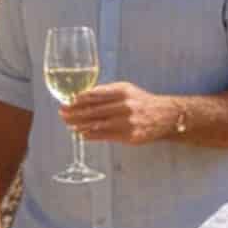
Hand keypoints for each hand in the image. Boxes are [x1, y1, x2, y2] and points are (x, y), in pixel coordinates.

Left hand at [61, 82, 179, 145]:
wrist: (165, 116)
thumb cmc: (141, 102)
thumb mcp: (127, 90)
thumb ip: (107, 92)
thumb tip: (84, 96)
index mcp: (123, 91)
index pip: (96, 94)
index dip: (79, 99)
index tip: (67, 101)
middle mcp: (125, 105)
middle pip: (94, 110)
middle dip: (75, 112)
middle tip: (63, 113)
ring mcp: (127, 122)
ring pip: (98, 124)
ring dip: (81, 125)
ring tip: (69, 125)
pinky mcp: (129, 136)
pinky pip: (106, 136)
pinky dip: (91, 135)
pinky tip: (82, 134)